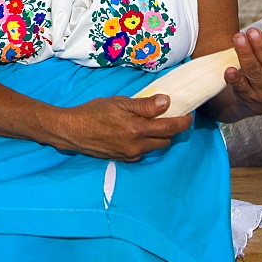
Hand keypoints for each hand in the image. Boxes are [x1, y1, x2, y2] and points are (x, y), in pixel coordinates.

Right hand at [51, 94, 192, 161]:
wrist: (73, 131)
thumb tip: (166, 102)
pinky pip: (142, 152)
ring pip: (154, 147)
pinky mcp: (123, 159)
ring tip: (152, 123)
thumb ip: (145, 105)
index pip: (170, 128)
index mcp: (137, 129)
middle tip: (171, 116)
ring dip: (158, 137)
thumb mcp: (120, 102)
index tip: (189, 115)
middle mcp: (137, 146)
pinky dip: (145, 142)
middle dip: (172, 130)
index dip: (183, 122)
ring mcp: (130, 154)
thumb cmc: (94, 112)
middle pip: (166, 140)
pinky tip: (137, 133)